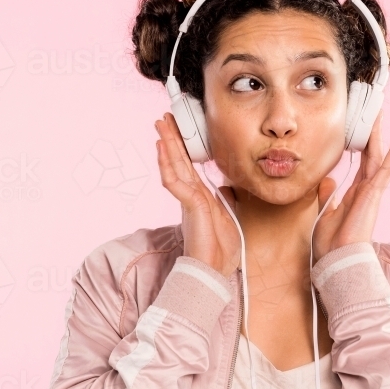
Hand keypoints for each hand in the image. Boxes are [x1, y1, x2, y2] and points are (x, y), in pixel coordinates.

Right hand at [155, 112, 240, 277]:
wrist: (215, 269)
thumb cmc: (220, 249)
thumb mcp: (228, 217)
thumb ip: (224, 200)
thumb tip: (225, 187)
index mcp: (199, 197)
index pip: (189, 166)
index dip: (183, 148)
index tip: (178, 130)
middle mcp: (190, 195)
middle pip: (178, 161)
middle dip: (172, 139)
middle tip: (164, 118)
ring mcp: (187, 200)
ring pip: (174, 166)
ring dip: (167, 145)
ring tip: (160, 126)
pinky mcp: (188, 206)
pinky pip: (175, 181)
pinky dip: (167, 164)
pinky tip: (162, 148)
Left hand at [313, 111, 389, 261]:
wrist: (337, 258)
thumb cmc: (331, 243)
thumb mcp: (324, 213)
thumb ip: (327, 194)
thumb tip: (329, 179)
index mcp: (355, 193)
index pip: (362, 163)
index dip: (362, 145)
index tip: (361, 129)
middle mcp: (366, 189)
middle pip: (371, 154)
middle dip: (372, 133)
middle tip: (374, 112)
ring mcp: (372, 190)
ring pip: (378, 156)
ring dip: (380, 134)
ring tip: (381, 114)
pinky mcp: (374, 193)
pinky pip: (386, 168)